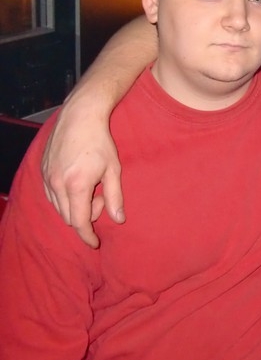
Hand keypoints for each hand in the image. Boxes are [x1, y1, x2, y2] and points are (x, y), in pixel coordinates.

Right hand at [41, 95, 124, 247]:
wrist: (80, 116)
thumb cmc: (100, 141)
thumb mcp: (113, 169)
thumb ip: (115, 197)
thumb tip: (118, 220)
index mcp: (76, 185)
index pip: (78, 222)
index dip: (87, 236)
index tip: (95, 243)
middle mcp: (57, 184)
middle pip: (68, 217)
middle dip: (85, 217)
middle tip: (101, 199)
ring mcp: (47, 177)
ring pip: (58, 207)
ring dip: (74, 207)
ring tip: (91, 189)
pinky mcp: (43, 170)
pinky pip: (51, 194)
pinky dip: (64, 198)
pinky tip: (78, 183)